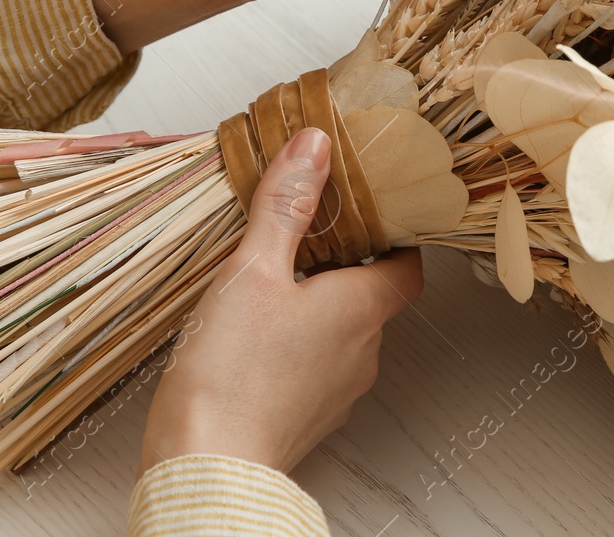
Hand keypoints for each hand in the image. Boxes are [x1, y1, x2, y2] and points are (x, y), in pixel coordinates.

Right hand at [138, 127, 423, 476]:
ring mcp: (336, 392)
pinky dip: (294, 345)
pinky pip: (312, 368)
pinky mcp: (304, 418)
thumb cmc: (231, 373)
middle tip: (304, 234)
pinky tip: (251, 336)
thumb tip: (316, 145)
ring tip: (268, 281)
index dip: (395, 236)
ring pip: (341, 334)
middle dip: (343, 264)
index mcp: (362, 310)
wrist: (205, 469)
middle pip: (372, 296)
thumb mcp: (254, 270)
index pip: (408, 266)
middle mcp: (362, 353)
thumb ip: (286, 205)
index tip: (370, 211)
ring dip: (315, 306)